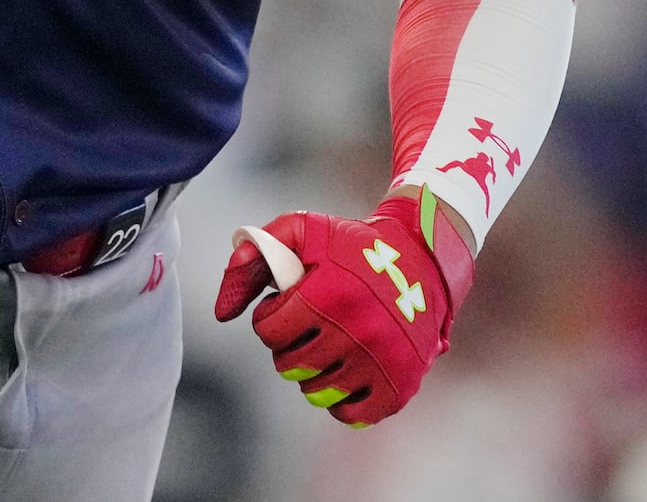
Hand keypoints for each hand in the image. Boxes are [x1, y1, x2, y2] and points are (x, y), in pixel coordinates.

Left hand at [214, 190, 474, 425]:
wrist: (423, 256)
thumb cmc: (354, 245)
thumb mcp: (303, 231)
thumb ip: (253, 258)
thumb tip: (223, 313)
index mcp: (330, 293)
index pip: (269, 331)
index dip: (272, 316)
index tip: (287, 304)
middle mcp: (357, 332)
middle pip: (289, 365)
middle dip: (290, 344)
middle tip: (308, 325)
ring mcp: (380, 362)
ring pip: (316, 392)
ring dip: (314, 371)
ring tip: (328, 344)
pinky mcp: (399, 385)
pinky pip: (350, 414)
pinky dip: (342, 400)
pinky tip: (346, 370)